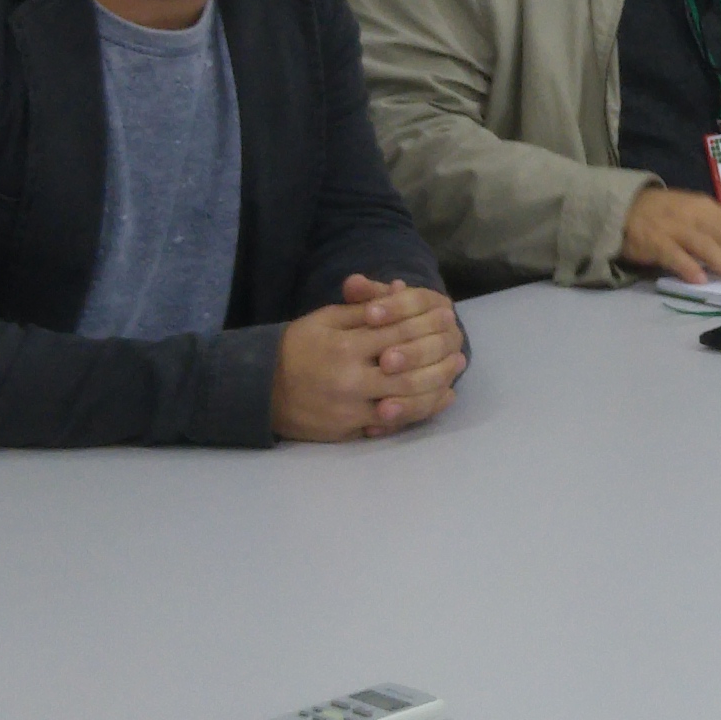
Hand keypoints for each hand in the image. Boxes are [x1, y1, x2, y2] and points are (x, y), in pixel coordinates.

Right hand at [274, 276, 465, 439]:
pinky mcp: (349, 430)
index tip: (448, 315)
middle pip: (409, 370)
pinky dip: (418, 411)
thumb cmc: (298, 346)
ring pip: (406, 400)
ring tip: (453, 374)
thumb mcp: (326, 319)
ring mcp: (351, 408)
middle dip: (439, 358)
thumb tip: (400, 289)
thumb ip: (364, 308)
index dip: (427, 322)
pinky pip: (391, 423)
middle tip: (460, 349)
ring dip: (436, 386)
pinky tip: (436, 399)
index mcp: (345, 345)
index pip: (398, 332)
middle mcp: (350, 378)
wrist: (260, 388)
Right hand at [620, 183, 720, 284]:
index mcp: (707, 209)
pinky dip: (687, 266)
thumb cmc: (665, 214)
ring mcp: (674, 228)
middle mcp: (694, 216)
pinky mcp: (654, 241)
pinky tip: (700, 279)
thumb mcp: (695, 215)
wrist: (624, 206)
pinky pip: (673, 255)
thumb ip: (717, 230)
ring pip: (704, 245)